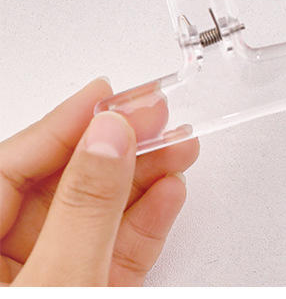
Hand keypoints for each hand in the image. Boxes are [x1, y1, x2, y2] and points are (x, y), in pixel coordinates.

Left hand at [0, 78, 198, 285]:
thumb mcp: (58, 282)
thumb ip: (85, 208)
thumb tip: (110, 137)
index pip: (10, 169)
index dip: (63, 126)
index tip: (106, 96)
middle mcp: (8, 265)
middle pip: (59, 186)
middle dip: (116, 146)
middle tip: (155, 113)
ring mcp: (48, 281)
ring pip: (94, 215)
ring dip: (143, 178)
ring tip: (180, 147)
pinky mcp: (87, 295)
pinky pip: (114, 250)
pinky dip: (146, 220)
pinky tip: (170, 191)